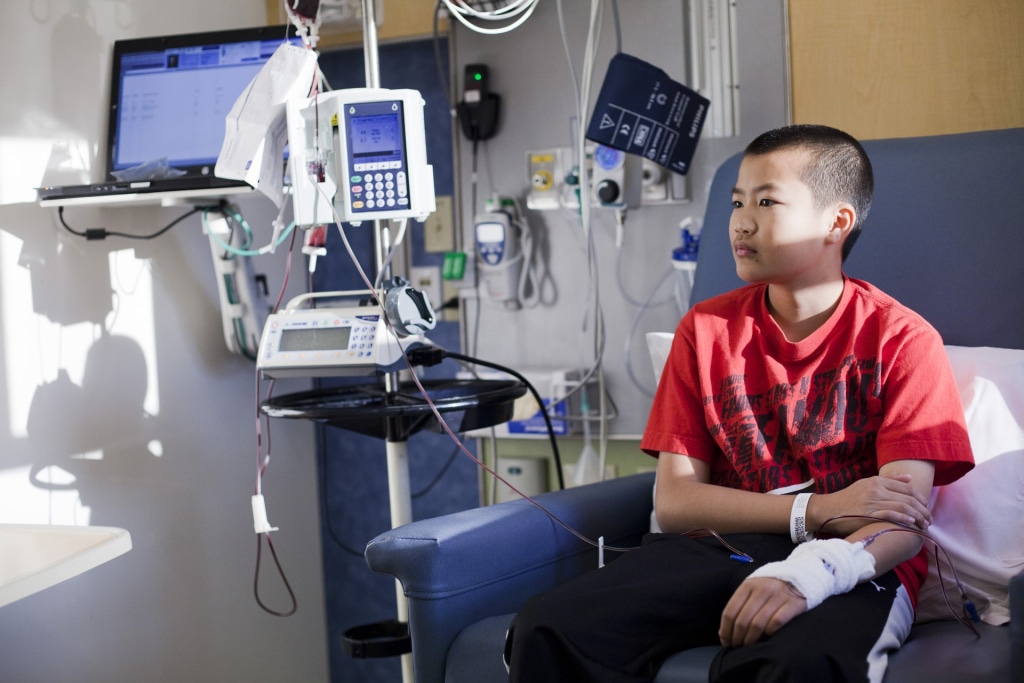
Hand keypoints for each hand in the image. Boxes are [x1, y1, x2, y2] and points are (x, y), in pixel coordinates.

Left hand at [719, 577, 806, 646]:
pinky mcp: (793, 604)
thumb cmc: (771, 587)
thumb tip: (724, 633)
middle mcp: (761, 590)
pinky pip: (777, 622)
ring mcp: (778, 596)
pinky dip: (769, 633)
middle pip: (742, 620)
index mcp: (748, 586)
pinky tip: (767, 637)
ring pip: (758, 624)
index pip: (730, 612)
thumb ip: (739, 606)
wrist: (801, 576)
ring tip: (749, 645)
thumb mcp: (753, 589)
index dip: (725, 630)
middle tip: (737, 646)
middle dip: (737, 638)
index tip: (725, 641)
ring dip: (751, 639)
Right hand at [810, 472, 931, 536]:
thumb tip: (909, 478)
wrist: (828, 509)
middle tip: (929, 519)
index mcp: (877, 481)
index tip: (927, 507)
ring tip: (924, 525)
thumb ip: (888, 480)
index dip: (921, 498)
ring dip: (918, 517)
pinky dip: (904, 518)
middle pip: (908, 498)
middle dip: (923, 510)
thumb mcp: (866, 484)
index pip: (907, 487)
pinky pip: (891, 515)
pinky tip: (911, 523)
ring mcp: (872, 501)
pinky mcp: (868, 514)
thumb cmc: (848, 499)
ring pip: (903, 507)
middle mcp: (876, 489)